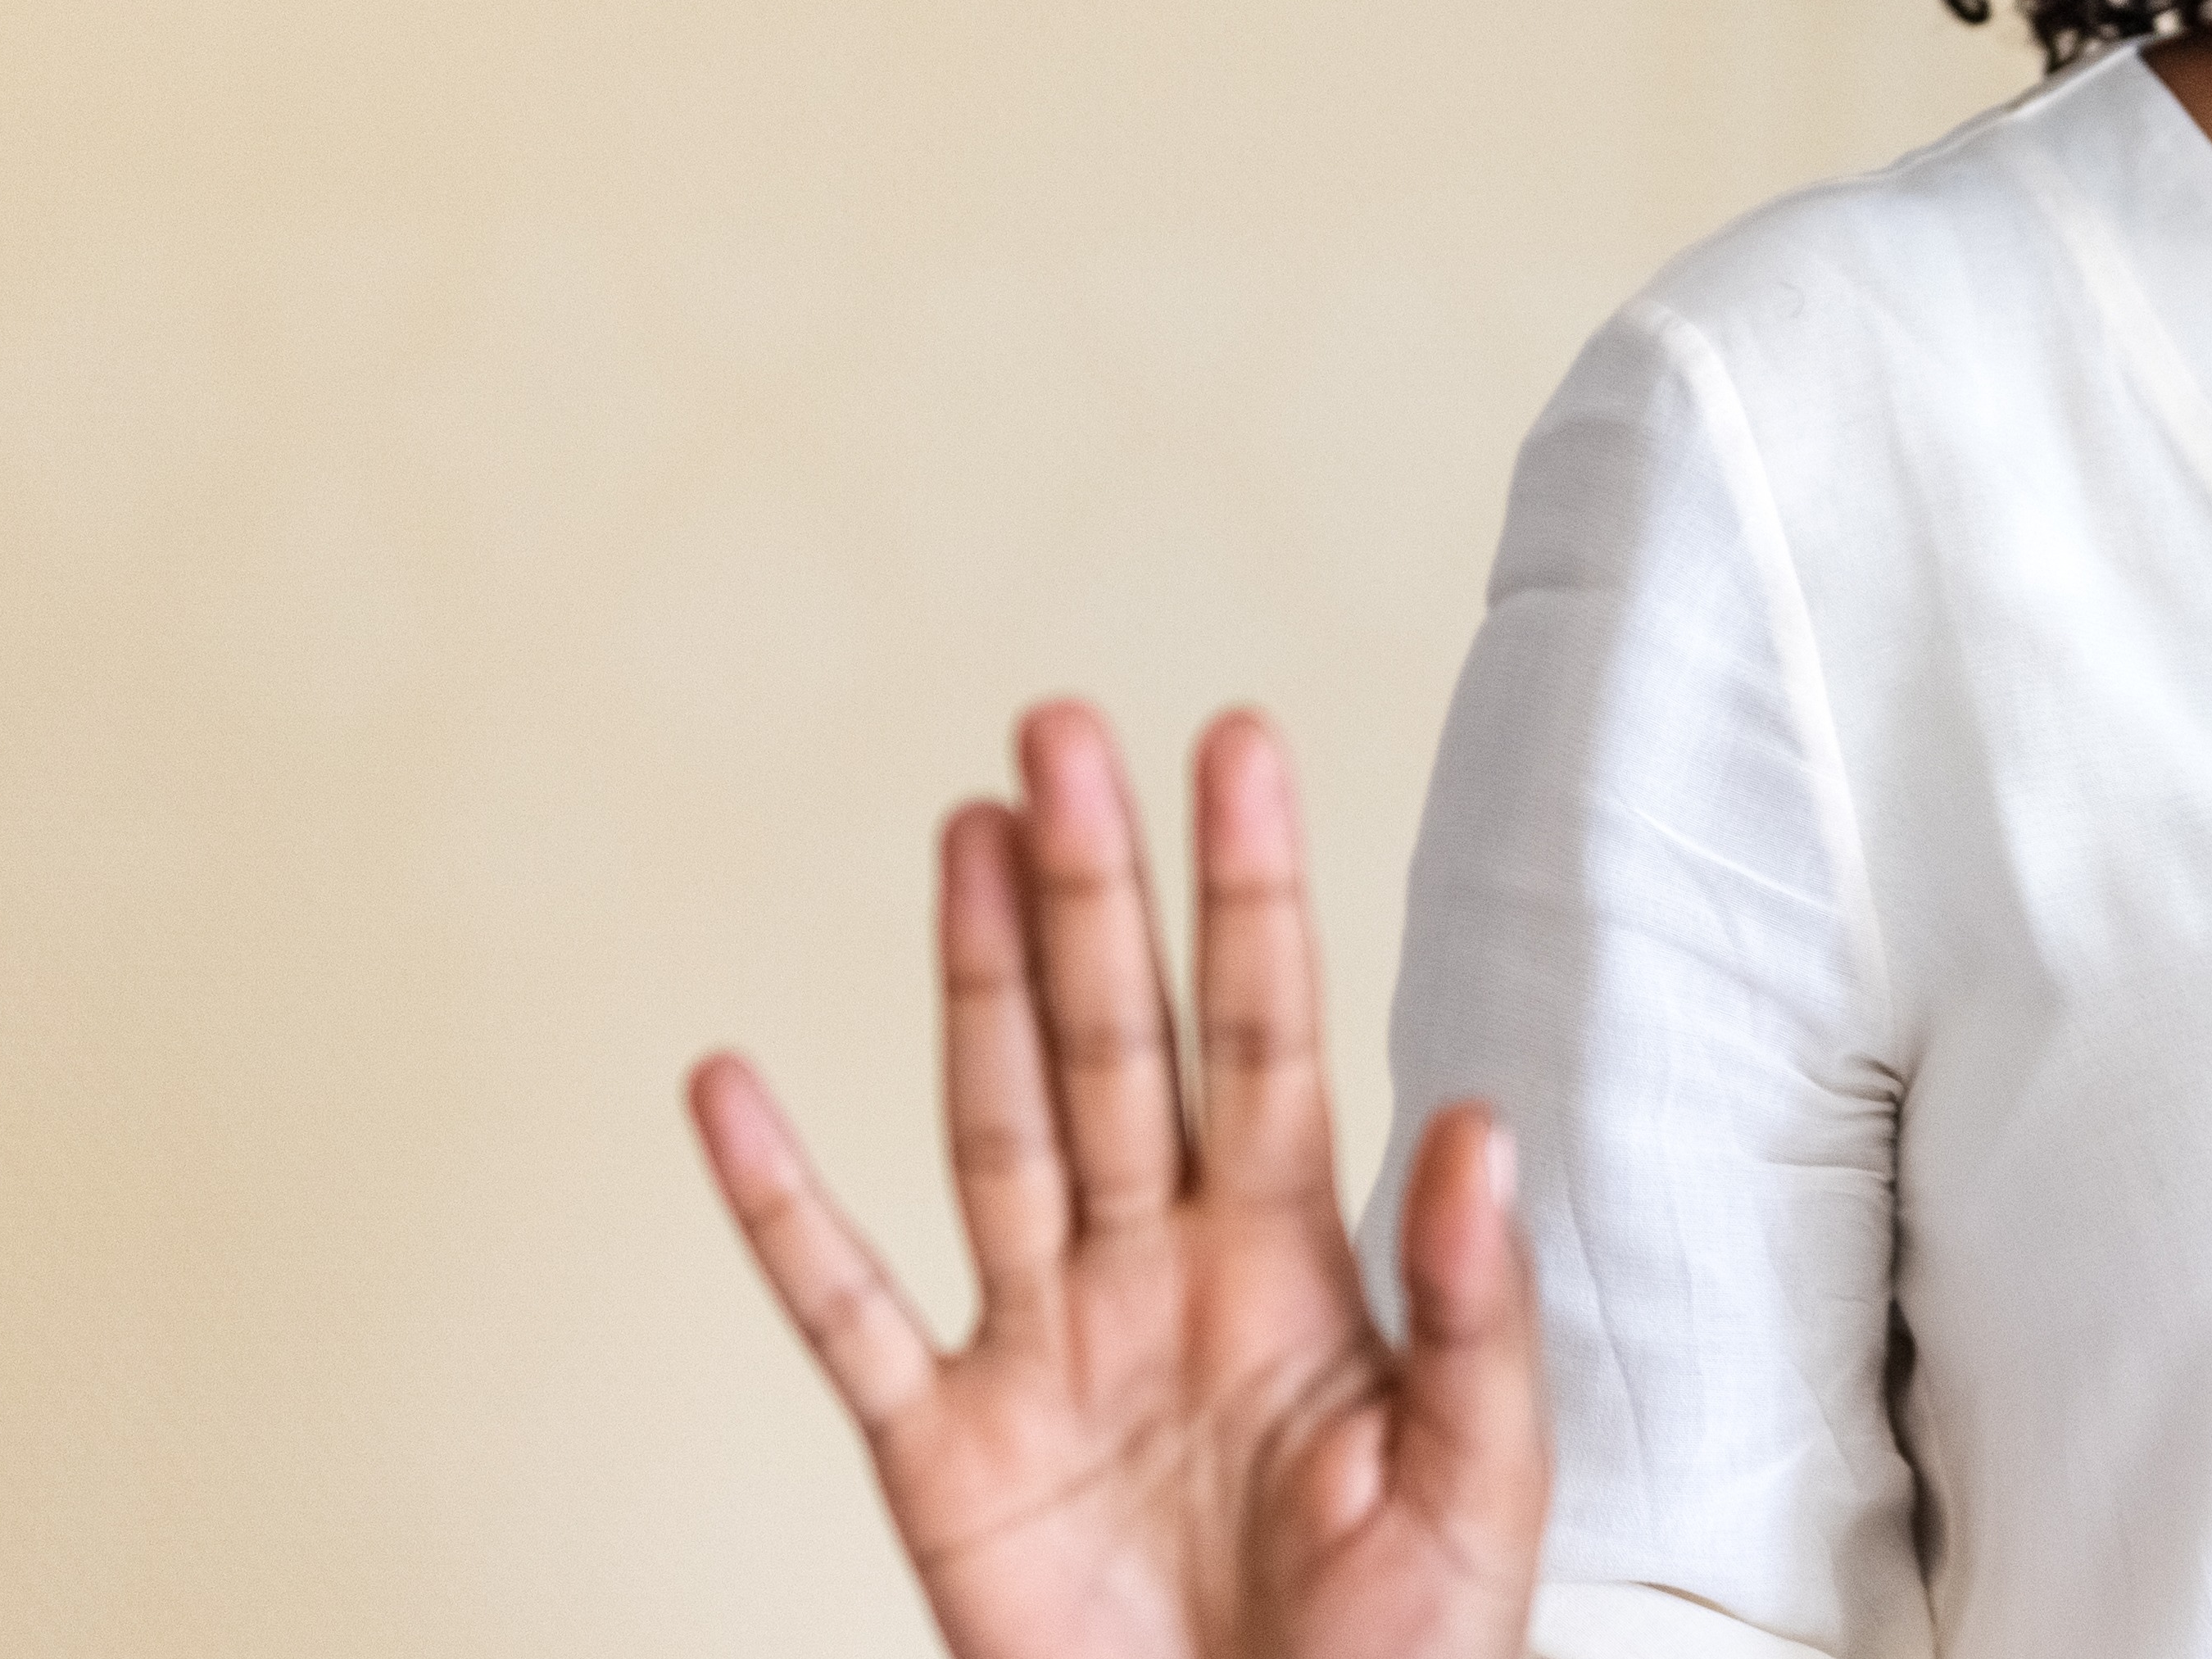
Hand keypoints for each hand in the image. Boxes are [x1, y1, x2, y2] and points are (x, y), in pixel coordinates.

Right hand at [689, 703, 1544, 1658]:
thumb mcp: (1478, 1482)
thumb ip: (1473, 1308)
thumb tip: (1478, 1125)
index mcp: (1295, 1267)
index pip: (1269, 1033)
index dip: (1249, 893)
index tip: (1232, 745)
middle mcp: (1159, 1275)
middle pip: (1116, 1043)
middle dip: (1091, 893)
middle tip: (1065, 729)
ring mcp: (1043, 1352)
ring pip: (997, 1125)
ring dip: (975, 980)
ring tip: (969, 826)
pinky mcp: (944, 1454)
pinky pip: (845, 1314)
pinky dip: (781, 1207)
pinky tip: (732, 1088)